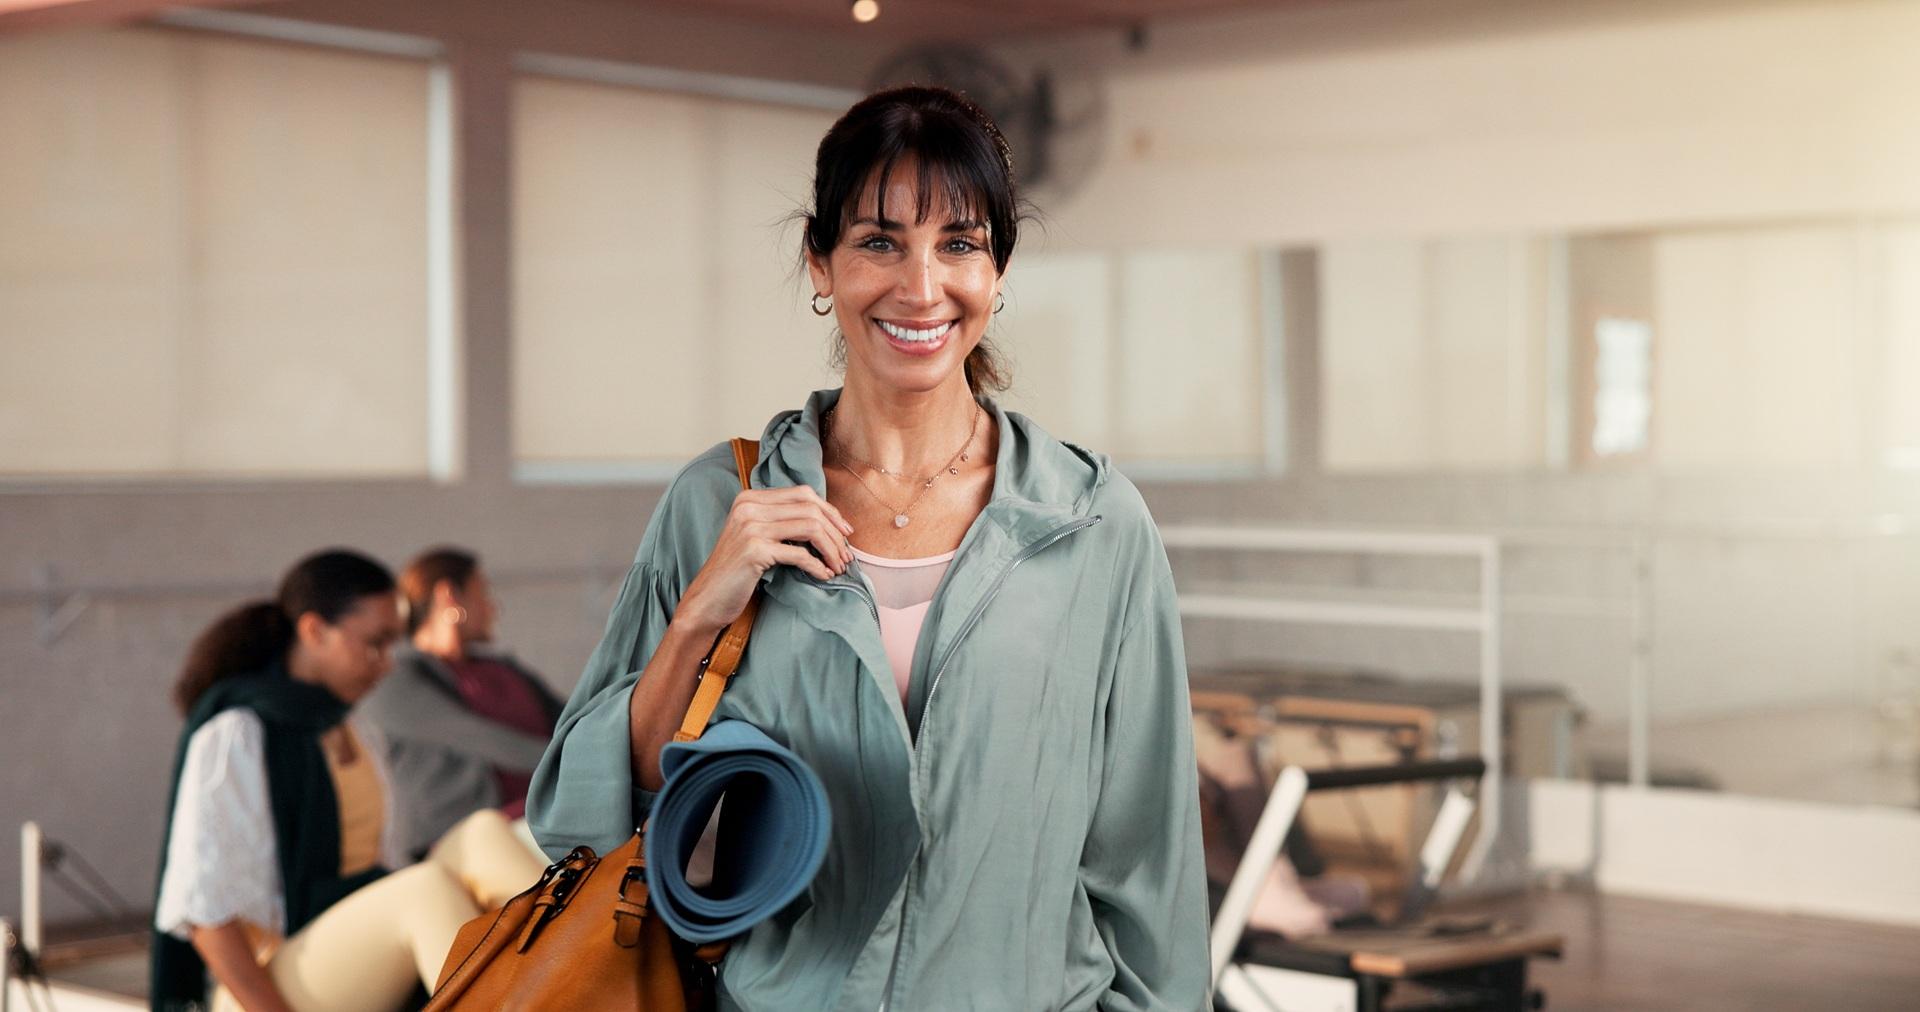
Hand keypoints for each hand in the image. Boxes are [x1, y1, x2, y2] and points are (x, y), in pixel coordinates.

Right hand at [673, 485, 854, 635]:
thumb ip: (781, 521)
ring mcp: (750, 526)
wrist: (707, 598)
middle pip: (810, 509)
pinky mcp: (754, 550)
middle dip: (835, 532)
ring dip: (831, 549)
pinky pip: (800, 554)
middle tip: (846, 555)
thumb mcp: (756, 536)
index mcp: (750, 498)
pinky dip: (818, 566)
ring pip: (810, 528)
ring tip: (838, 567)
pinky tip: (824, 576)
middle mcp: (749, 506)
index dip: (830, 512)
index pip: (803, 494)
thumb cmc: (736, 571)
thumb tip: (828, 520)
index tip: (845, 532)